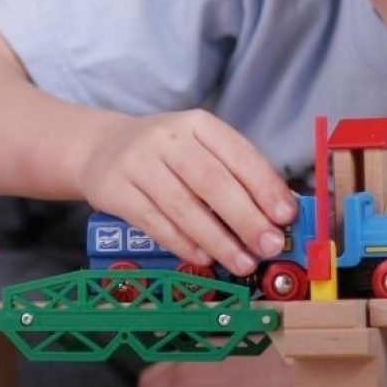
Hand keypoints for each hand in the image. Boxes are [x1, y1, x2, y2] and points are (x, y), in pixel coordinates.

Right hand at [77, 110, 296, 275]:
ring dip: (217, 240)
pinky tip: (204, 258)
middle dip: (246, 219)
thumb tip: (279, 210)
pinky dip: (182, 244)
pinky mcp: (115, 190)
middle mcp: (168, 138)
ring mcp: (138, 163)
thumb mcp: (200, 148)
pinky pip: (154, 223)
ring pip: (184, 207)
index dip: (265, 186)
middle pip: (212, 182)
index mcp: (199, 124)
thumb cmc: (166, 154)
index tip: (285, 215)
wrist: (101, 147)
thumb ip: (236, 174)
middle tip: (268, 246)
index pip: (238, 154)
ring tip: (242, 261)